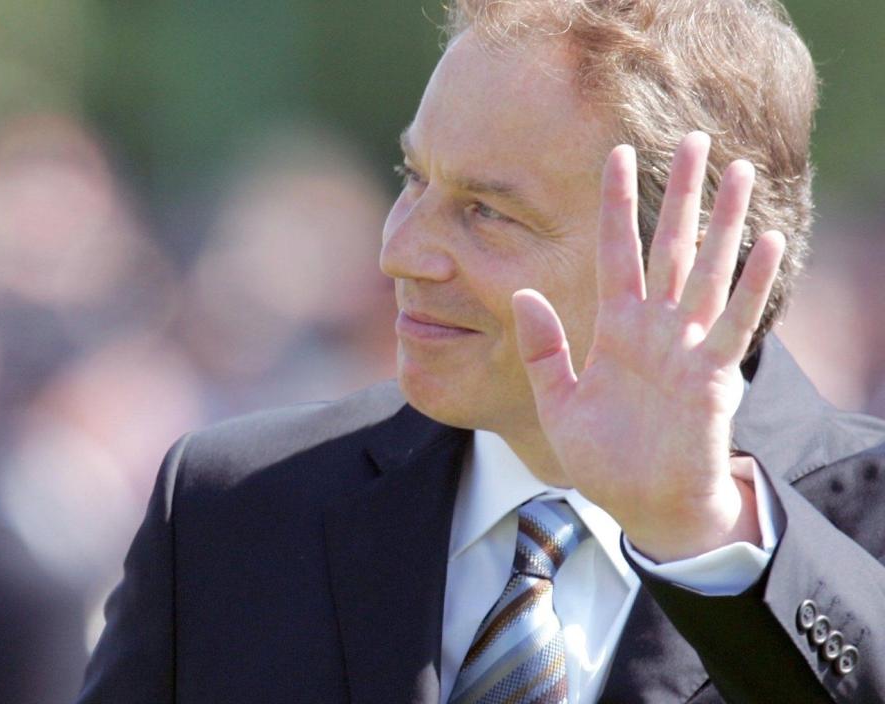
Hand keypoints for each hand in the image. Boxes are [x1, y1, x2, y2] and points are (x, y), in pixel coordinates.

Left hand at [510, 131, 784, 561]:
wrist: (643, 507)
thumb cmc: (603, 458)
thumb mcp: (557, 401)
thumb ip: (543, 349)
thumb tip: (524, 293)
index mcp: (615, 330)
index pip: (615, 252)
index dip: (616, 206)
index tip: (614, 156)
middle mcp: (655, 329)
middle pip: (669, 248)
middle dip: (680, 195)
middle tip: (697, 138)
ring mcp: (687, 349)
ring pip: (707, 272)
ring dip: (722, 223)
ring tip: (737, 171)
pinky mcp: (714, 377)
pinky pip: (735, 323)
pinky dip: (751, 285)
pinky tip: (765, 242)